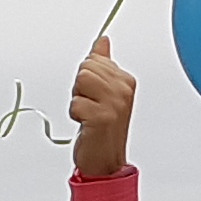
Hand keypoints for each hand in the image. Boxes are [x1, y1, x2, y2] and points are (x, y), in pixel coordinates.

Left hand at [69, 34, 136, 178]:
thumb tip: (102, 40)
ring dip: (77, 101)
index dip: (86, 79)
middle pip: (85, 68)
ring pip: (80, 81)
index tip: (95, 96)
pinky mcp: (103, 117)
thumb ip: (102, 63)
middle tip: (90, 107)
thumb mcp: (104, 91)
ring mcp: (115, 103)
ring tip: (88, 115)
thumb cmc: (101, 126)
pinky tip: (87, 125)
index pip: (93, 59)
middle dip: (80, 88)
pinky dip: (75, 116)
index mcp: (126, 79)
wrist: (104, 160)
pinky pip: (75, 104)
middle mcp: (123, 89)